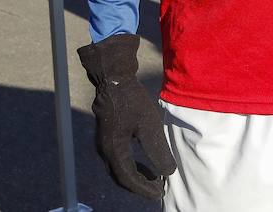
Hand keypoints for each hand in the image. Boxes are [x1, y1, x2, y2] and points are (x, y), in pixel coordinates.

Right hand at [77, 34, 176, 199]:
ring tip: (154, 179)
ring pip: (119, 169)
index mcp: (113, 150)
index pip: (128, 179)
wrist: (113, 79)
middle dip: (140, 186)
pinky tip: (146, 163)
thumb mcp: (149, 125)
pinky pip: (118, 159)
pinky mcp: (107, 136)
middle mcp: (105, 150)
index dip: (144, 189)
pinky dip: (132, 166)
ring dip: (136, 177)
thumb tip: (168, 172)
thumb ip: (158, 150)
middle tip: (158, 190)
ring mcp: (104, 143)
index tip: (160, 194)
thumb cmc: (132, 101)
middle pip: (121, 177)